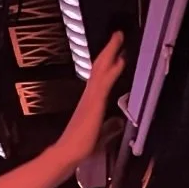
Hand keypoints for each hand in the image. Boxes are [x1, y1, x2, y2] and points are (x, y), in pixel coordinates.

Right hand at [52, 32, 126, 165]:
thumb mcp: (100, 136)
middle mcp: (90, 95)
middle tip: (118, 35)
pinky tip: (120, 56)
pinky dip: (113, 67)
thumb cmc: (80, 147)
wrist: (68, 152)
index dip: (108, 63)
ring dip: (111, 52)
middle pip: (100, 67)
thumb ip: (110, 128)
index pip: (101, 77)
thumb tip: (118, 122)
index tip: (116, 51)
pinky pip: (106, 79)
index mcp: (91, 102)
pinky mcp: (96, 100)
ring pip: (102, 68)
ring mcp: (92, 96)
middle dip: (110, 51)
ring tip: (118, 37)